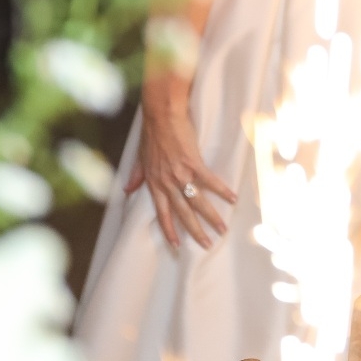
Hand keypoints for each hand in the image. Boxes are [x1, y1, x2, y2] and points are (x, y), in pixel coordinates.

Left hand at [126, 75, 235, 248]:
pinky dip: (222, 190)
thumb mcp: (141, 157)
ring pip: (197, 202)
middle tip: (207, 244)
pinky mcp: (193, 162)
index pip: (162, 213)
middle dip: (195, 231)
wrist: (161, 115)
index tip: (176, 246)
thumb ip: (137, 175)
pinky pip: (209, 181)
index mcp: (154, 183)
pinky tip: (232, 198)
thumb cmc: (152, 134)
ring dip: (211, 217)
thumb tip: (127, 189)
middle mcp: (167, 183)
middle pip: (183, 213)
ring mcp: (180, 174)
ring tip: (222, 229)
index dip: (169, 230)